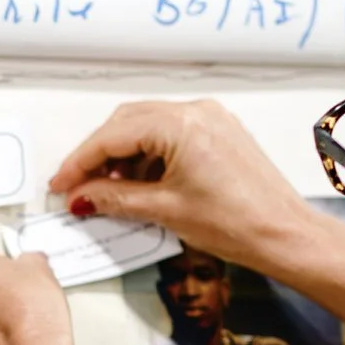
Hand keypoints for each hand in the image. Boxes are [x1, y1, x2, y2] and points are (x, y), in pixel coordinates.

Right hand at [49, 96, 344, 337]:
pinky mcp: (220, 131)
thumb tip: (81, 197)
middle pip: (127, 123)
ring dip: (123, 156)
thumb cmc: (234, 223)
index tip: (60, 185)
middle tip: (77, 188)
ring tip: (107, 192)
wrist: (284, 234)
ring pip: (148, 127)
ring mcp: (210, 118)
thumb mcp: (164, 211)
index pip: (113, 136)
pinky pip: (172, 133)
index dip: (80, 161)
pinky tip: (139, 183)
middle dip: (99, 155)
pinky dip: (149, 155)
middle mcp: (195, 111)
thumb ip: (115, 198)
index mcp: (180, 125)